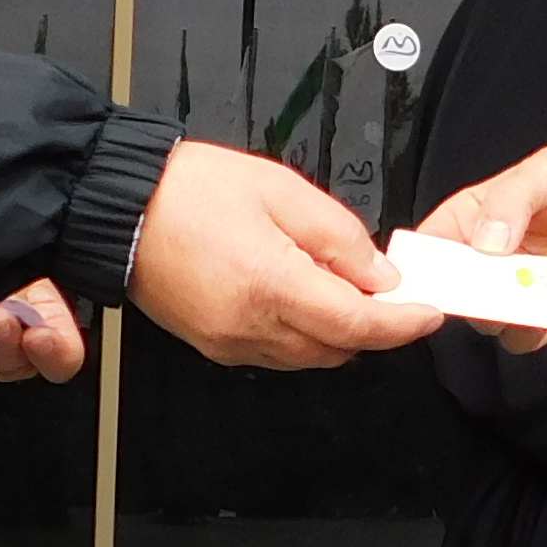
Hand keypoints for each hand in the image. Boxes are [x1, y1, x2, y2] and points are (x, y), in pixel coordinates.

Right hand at [125, 143, 440, 370]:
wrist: (118, 206)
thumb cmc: (187, 190)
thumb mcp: (280, 189)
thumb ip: (339, 235)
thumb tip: (379, 273)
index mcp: (269, 283)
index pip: (356, 324)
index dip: (401, 324)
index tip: (429, 312)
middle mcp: (248, 325)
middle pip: (337, 348)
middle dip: (372, 326)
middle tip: (385, 287)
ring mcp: (229, 342)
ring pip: (310, 357)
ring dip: (337, 331)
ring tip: (336, 283)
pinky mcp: (214, 345)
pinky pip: (277, 352)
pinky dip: (303, 333)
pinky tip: (300, 295)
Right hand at [420, 139, 546, 345]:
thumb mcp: (542, 172)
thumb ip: (510, 202)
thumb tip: (486, 240)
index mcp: (472, 217)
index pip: (430, 244)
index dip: (420, 262)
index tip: (424, 274)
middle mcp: (487, 258)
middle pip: (453, 290)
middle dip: (462, 294)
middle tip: (484, 284)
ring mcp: (515, 288)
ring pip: (486, 320)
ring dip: (502, 313)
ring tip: (527, 289)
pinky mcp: (546, 313)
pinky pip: (526, 337)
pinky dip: (534, 331)